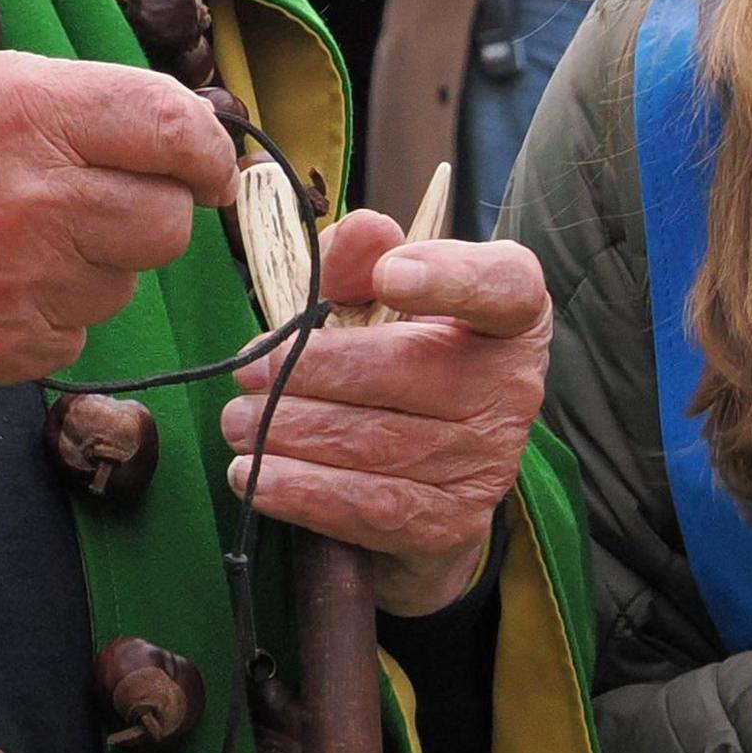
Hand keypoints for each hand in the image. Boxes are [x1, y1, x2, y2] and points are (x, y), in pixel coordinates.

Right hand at [0, 47, 237, 381]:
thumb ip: (72, 99)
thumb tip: (168, 129)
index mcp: (35, 112)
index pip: (175, 130)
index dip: (207, 150)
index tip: (207, 164)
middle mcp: (38, 198)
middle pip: (168, 225)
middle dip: (152, 212)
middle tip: (107, 199)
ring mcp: (18, 282)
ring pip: (122, 287)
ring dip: (95, 265)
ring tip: (25, 237)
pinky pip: (73, 338)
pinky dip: (50, 315)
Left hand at [221, 212, 549, 614]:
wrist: (425, 464)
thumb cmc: (396, 354)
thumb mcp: (375, 294)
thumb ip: (359, 258)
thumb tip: (363, 232)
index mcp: (509, 311)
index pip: (502, 286)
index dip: (448, 279)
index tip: (389, 276)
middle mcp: (513, 384)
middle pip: (411, 371)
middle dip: (316, 371)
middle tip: (247, 373)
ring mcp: (489, 459)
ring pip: (381, 444)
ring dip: (296, 433)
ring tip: (238, 422)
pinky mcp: (454, 520)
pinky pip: (373, 507)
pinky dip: (307, 493)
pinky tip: (257, 478)